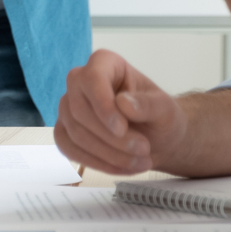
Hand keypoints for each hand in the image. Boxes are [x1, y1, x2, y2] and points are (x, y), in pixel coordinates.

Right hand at [55, 50, 188, 174]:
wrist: (156, 139)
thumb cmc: (160, 117)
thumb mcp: (166, 110)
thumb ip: (149, 104)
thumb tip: (123, 103)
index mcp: (104, 63)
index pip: (92, 78)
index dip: (103, 105)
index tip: (122, 129)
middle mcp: (80, 81)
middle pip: (80, 110)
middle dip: (111, 138)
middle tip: (143, 151)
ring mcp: (68, 107)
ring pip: (75, 133)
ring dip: (108, 154)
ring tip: (140, 163)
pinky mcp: (64, 131)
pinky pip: (69, 149)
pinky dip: (96, 163)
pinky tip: (121, 168)